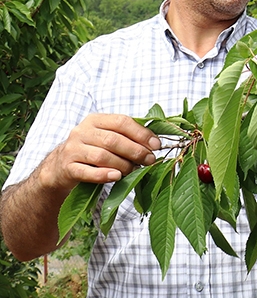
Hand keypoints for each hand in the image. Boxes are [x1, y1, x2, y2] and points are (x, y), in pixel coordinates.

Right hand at [39, 114, 160, 193]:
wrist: (59, 167)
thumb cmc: (92, 151)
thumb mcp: (107, 138)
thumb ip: (127, 137)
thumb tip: (155, 143)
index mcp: (95, 120)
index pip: (121, 122)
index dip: (141, 133)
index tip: (156, 145)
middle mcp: (81, 131)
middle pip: (113, 140)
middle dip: (135, 151)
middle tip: (149, 160)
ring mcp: (72, 149)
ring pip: (102, 156)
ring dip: (123, 165)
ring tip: (133, 170)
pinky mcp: (67, 167)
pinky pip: (87, 172)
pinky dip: (104, 175)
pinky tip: (116, 177)